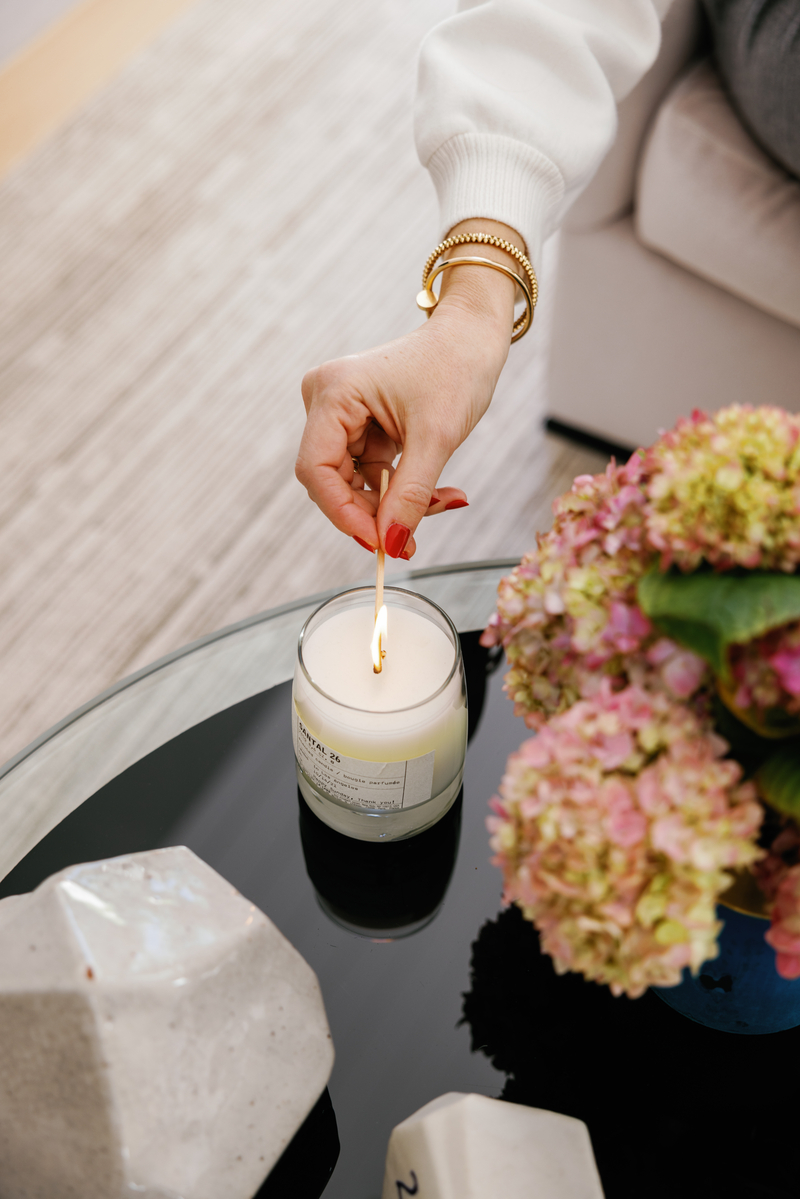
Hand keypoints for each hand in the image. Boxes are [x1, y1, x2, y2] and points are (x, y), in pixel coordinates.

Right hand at [295, 220, 524, 558]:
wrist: (473, 336)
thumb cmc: (456, 367)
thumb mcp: (436, 438)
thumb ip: (410, 495)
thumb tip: (393, 545)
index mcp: (333, 394)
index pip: (316, 470)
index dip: (343, 513)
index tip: (379, 543)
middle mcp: (326, 402)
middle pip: (333, 481)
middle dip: (374, 512)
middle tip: (412, 538)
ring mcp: (342, 414)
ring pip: (355, 483)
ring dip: (394, 503)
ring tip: (443, 501)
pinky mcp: (360, 425)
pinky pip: (371, 472)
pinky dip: (401, 488)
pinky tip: (438, 493)